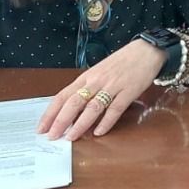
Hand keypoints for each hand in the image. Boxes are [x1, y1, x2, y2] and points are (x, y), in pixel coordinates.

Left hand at [38, 40, 165, 140]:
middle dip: (61, 120)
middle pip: (74, 102)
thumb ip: (87, 90)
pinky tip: (99, 132)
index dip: (51, 112)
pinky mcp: (129, 91)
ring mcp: (113, 86)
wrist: (146, 50)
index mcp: (87, 77)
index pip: (63, 96)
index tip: (41, 127)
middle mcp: (97, 81)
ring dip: (80, 123)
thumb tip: (74, 114)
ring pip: (93, 107)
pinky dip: (106, 122)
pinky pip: (115, 108)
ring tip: (71, 137)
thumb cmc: (122, 62)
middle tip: (52, 136)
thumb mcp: (99, 73)